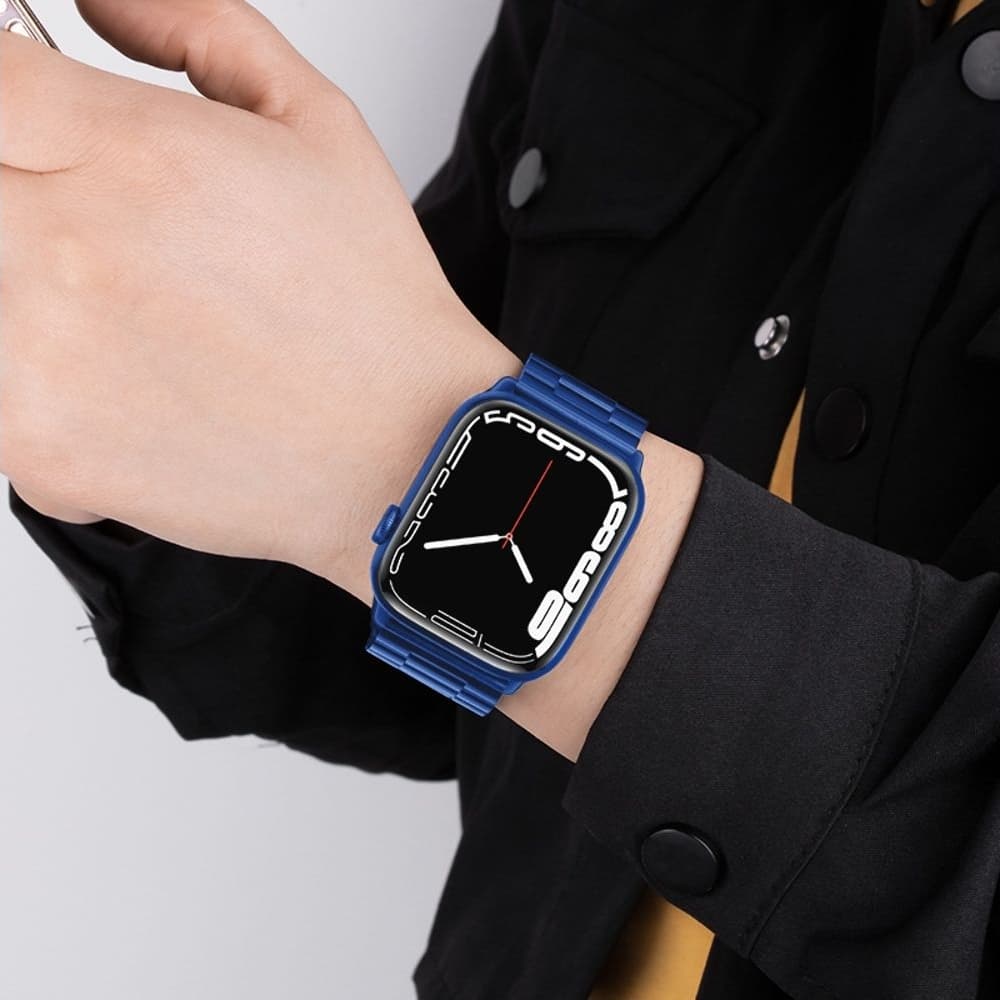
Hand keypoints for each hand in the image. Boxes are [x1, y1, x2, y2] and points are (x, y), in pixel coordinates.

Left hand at [0, 0, 517, 597]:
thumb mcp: (318, 124)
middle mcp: (67, 250)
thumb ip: (196, 29)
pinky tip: (127, 382)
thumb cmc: (372, 312)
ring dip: (25, 286)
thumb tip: (105, 6)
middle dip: (26, 186)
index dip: (11, 91)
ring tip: (122, 313)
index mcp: (134, 156)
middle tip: (98, 226)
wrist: (402, 449)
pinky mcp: (37, 446)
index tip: (41, 121)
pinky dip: (39, 379)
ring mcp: (37, 357)